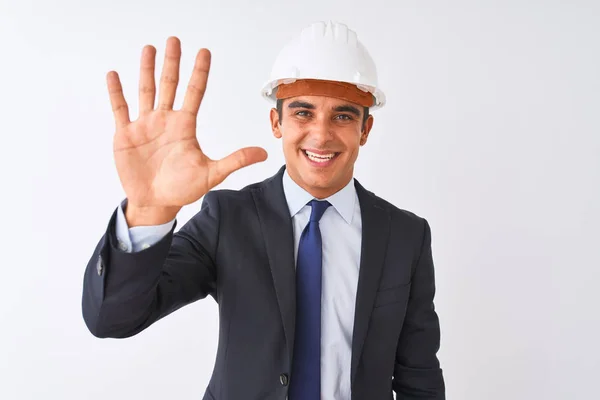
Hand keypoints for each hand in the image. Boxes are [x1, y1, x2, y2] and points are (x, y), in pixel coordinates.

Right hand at [107, 37, 267, 216]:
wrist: (156, 203)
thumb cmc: (183, 189)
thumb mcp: (212, 174)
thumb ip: (235, 160)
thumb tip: (264, 153)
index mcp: (184, 126)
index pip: (194, 92)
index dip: (199, 72)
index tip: (204, 52)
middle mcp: (165, 120)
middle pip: (169, 85)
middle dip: (171, 63)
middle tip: (174, 40)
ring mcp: (145, 125)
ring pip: (146, 91)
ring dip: (146, 70)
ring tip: (149, 49)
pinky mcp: (125, 134)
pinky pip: (120, 109)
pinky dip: (116, 92)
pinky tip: (114, 75)